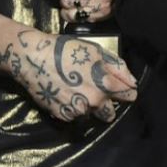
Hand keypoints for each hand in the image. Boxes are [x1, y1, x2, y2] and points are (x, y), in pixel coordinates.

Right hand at [4, 28, 137, 124]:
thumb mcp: (96, 51)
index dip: (125, 91)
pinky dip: (73, 108)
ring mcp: (78, 111)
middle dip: (106, 104)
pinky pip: (75, 116)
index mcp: (106, 84)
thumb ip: (118, 67)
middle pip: (110, 113)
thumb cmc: (66, 50)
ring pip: (92, 115)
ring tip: (76, 90)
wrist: (34, 58)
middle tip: (94, 90)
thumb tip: (132, 82)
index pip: (129, 96)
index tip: (119, 88)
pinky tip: (65, 94)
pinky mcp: (63, 116)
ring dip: (88, 107)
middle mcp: (95, 102)